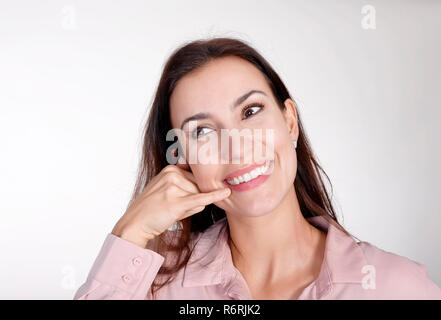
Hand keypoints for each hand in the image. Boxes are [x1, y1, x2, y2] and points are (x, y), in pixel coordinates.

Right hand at [111, 164, 230, 247]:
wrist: (135, 223)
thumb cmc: (152, 208)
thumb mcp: (165, 188)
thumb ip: (184, 184)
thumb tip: (208, 187)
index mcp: (171, 168)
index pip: (195, 178)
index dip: (192, 192)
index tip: (181, 198)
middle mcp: (172, 174)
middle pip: (199, 187)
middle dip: (192, 200)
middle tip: (172, 208)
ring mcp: (174, 187)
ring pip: (199, 196)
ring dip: (191, 208)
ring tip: (172, 211)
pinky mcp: (177, 202)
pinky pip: (201, 199)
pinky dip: (215, 196)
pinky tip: (226, 193)